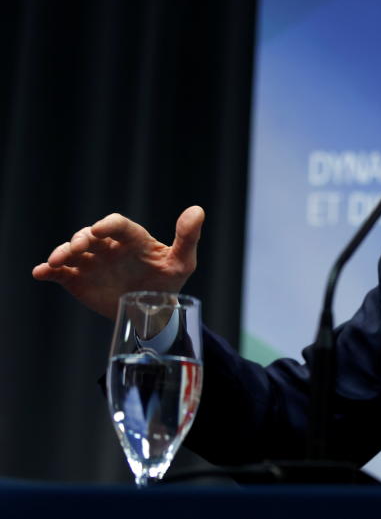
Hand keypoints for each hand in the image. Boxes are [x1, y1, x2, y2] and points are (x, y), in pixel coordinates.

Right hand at [32, 206, 204, 319]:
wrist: (151, 311)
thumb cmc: (168, 281)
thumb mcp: (182, 262)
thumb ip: (188, 237)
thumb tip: (197, 210)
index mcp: (134, 239)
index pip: (119, 225)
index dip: (109, 225)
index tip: (101, 230)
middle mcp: (109, 246)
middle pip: (90, 236)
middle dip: (82, 239)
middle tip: (78, 247)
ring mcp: (92, 262)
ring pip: (72, 251)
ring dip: (62, 252)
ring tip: (57, 261)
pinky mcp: (77, 278)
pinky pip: (60, 272)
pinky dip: (47, 270)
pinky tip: (40, 273)